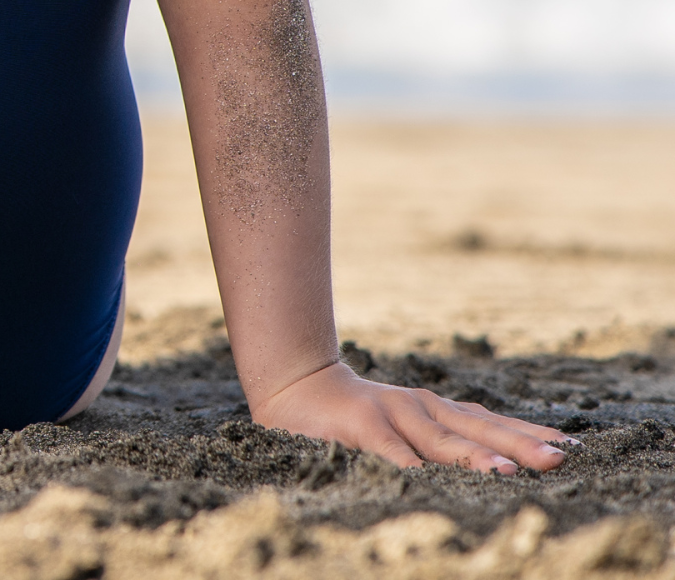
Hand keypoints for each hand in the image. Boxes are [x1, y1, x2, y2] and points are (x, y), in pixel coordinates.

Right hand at [252, 361, 577, 473]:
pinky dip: (410, 465)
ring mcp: (391, 415)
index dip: (528, 433)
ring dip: (474, 457)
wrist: (294, 386)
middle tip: (560, 458)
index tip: (572, 446)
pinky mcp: (361, 425)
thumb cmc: (355, 419)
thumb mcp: (403, 430)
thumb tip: (497, 469)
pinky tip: (428, 480)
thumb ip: (439, 446)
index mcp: (433, 410)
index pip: (490, 422)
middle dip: (519, 445)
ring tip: (509, 472)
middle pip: (477, 429)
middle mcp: (420, 408)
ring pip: (440, 440)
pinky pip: (390, 451)